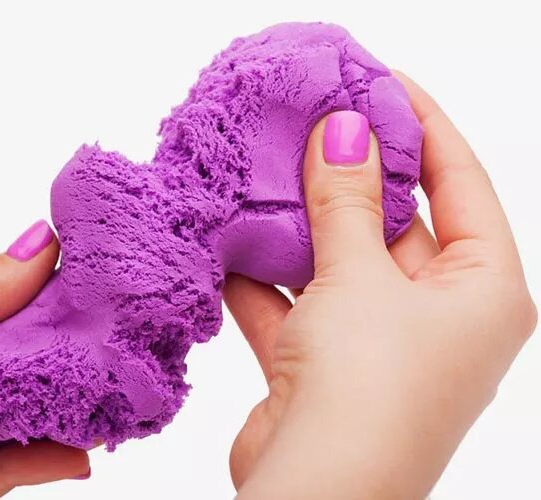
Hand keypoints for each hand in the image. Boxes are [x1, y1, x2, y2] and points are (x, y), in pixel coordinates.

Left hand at [0, 220, 89, 499]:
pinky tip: (73, 450)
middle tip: (116, 350)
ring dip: (55, 421)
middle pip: (5, 383)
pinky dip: (30, 467)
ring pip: (2, 436)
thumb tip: (42, 243)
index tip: (94, 294)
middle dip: (59, 369)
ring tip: (111, 402)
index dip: (44, 312)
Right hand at [223, 73, 536, 498]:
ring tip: (261, 173)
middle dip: (347, 174)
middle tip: (308, 120)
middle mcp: (439, 317)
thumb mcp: (359, 277)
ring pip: (338, 262)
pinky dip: (264, 278)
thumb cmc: (367, 388)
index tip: (377, 81)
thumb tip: (344, 130)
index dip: (421, 125)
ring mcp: (380, 342)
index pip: (461, 182)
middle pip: (393, 221)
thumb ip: (346, 202)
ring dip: (298, 227)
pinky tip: (229, 242)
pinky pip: (297, 303)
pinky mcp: (326, 365)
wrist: (312, 495)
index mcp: (484, 292)